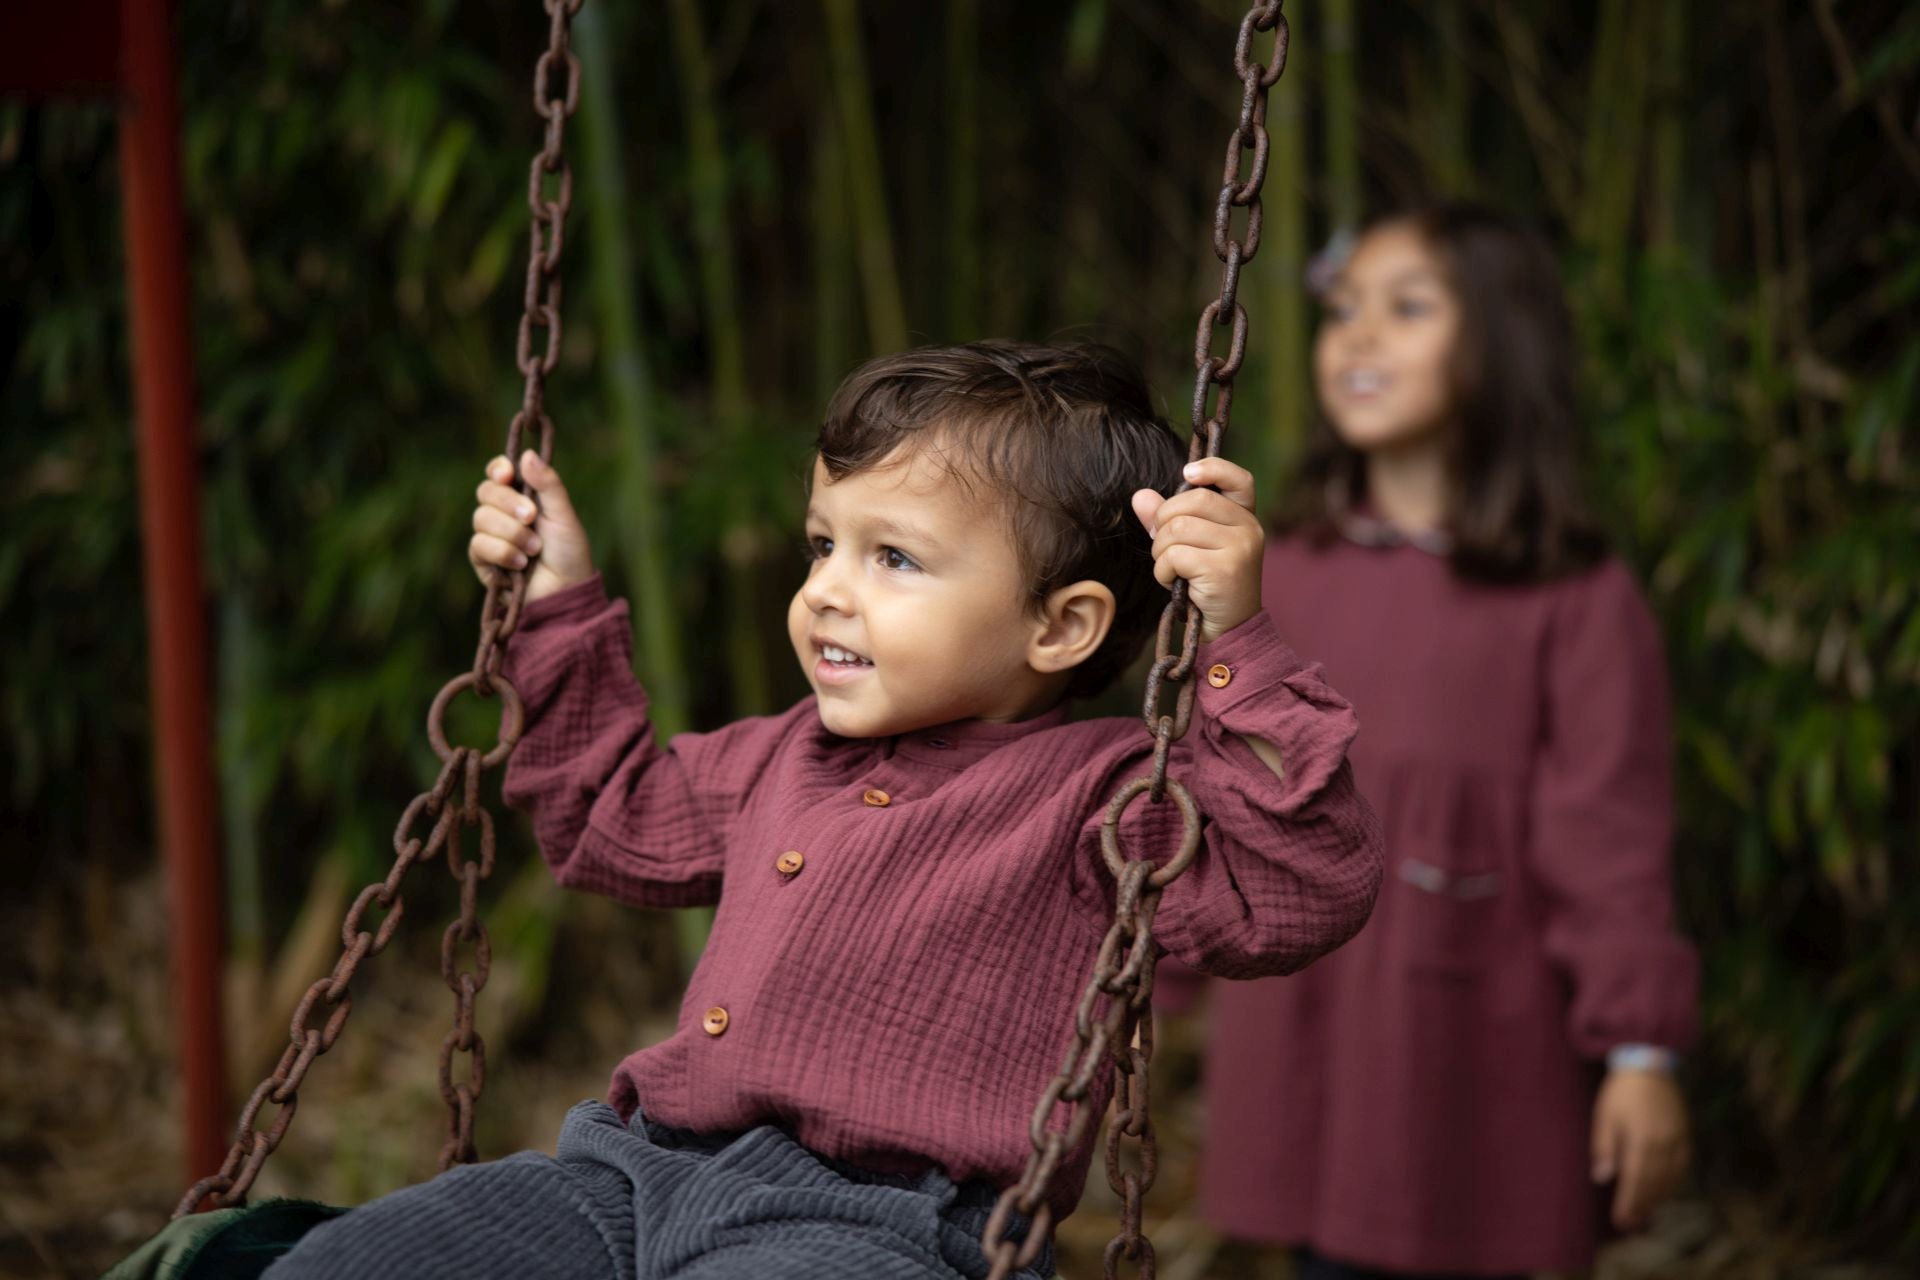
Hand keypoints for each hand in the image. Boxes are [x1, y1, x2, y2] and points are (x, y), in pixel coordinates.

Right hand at [468, 450, 594, 602]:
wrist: (565, 591)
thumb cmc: (569, 553)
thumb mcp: (564, 515)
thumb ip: (548, 485)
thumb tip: (527, 455)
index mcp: (522, 496)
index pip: (498, 473)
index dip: (498, 469)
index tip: (508, 474)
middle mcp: (503, 513)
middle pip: (486, 492)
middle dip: (509, 503)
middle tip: (531, 517)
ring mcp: (491, 535)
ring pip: (481, 518)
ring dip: (511, 533)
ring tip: (534, 549)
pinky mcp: (483, 560)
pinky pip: (479, 545)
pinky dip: (503, 552)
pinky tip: (521, 564)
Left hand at [1130, 457, 1263, 642]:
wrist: (1230, 630)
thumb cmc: (1207, 586)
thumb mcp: (1191, 547)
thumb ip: (1168, 519)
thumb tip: (1140, 496)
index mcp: (1244, 518)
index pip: (1239, 479)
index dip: (1214, 468)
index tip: (1187, 473)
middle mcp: (1249, 529)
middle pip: (1192, 500)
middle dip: (1164, 522)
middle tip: (1165, 548)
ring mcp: (1240, 548)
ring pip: (1178, 528)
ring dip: (1160, 552)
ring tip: (1170, 570)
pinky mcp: (1225, 570)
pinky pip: (1175, 555)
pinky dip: (1163, 571)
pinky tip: (1174, 583)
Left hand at [1591, 1068, 1690, 1231]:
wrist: (1649, 1064)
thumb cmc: (1621, 1092)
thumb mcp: (1604, 1117)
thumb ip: (1604, 1148)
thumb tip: (1602, 1178)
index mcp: (1641, 1140)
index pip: (1635, 1181)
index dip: (1628, 1204)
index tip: (1621, 1221)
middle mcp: (1663, 1144)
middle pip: (1654, 1184)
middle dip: (1642, 1206)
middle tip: (1631, 1225)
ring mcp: (1678, 1140)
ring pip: (1670, 1179)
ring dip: (1658, 1198)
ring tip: (1644, 1214)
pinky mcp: (1685, 1135)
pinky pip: (1682, 1167)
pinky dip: (1673, 1183)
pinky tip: (1664, 1191)